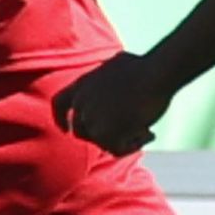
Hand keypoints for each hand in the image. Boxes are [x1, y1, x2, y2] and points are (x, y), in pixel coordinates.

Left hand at [52, 52, 174, 155]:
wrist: (155, 74)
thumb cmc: (143, 67)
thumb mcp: (116, 64)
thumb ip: (107, 75)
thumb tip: (113, 70)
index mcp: (81, 85)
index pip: (58, 104)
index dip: (61, 119)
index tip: (66, 130)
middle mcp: (81, 103)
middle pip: (82, 131)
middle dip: (101, 136)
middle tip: (126, 134)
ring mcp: (92, 120)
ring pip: (103, 143)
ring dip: (124, 140)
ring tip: (147, 129)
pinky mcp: (106, 135)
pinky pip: (118, 150)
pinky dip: (134, 145)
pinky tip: (150, 133)